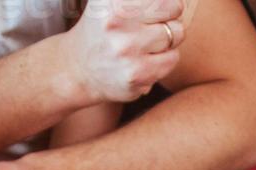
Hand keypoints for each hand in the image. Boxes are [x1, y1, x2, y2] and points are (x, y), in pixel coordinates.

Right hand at [65, 0, 185, 102]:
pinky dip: (164, 59)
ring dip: (168, 39)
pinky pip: (171, 59)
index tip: (157, 9)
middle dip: (169, 17)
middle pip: (175, 10)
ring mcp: (127, 50)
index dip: (166, 3)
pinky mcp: (136, 75)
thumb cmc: (104, 27)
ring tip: (146, 43)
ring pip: (176, 36)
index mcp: (114, 1)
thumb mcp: (113, 0)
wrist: (79, 67)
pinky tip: (146, 59)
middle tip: (151, 26)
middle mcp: (117, 22)